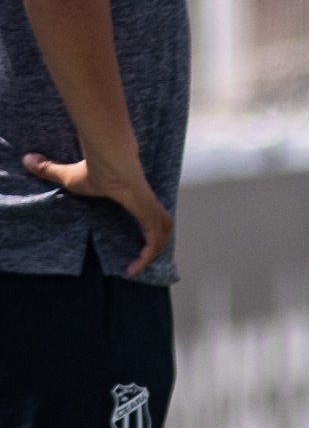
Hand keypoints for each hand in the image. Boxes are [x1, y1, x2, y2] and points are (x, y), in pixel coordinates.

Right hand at [26, 147, 172, 274]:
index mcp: (135, 198)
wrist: (109, 159)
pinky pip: (155, 237)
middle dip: (153, 247)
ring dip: (152, 253)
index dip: (145, 234)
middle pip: (161, 228)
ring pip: (162, 234)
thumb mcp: (69, 177)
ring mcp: (150, 206)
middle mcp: (146, 203)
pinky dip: (149, 252)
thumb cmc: (93, 168)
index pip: (149, 218)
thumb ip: (51, 170)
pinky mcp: (148, 210)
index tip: (133, 249)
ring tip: (137, 268)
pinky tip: (137, 265)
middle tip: (137, 264)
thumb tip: (27, 160)